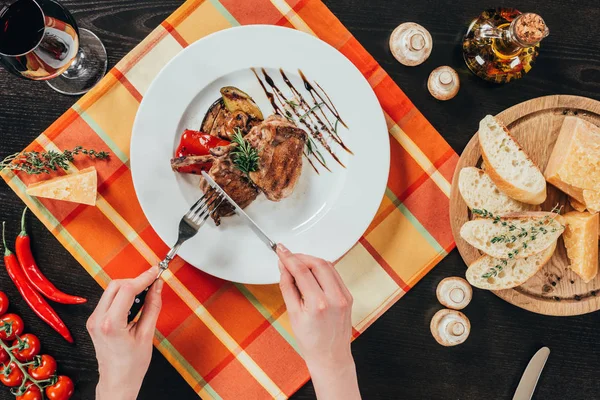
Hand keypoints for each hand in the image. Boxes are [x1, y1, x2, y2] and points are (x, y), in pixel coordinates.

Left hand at [86, 267, 162, 399]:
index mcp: (111, 324)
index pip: (127, 289)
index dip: (144, 277)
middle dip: (135, 281)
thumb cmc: (131, 366)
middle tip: (152, 282)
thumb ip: (152, 307)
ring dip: (129, 288)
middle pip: (115, 285)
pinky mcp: (94, 321)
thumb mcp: (147, 335)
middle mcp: (98, 320)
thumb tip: (157, 287)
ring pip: (111, 290)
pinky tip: (135, 303)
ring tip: (146, 294)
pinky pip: (108, 300)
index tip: (156, 271)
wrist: (117, 382)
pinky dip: (122, 296)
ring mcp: (93, 320)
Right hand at [277, 245, 360, 399]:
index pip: (301, 271)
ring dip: (312, 260)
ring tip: (298, 262)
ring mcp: (344, 296)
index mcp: (318, 304)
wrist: (330, 356)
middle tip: (288, 256)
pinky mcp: (348, 296)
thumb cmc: (311, 341)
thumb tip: (284, 268)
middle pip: (317, 264)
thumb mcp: (293, 314)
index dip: (289, 258)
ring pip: (328, 266)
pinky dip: (322, 268)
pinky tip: (312, 271)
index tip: (281, 251)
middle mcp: (334, 298)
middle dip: (301, 256)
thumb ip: (288, 287)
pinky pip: (335, 275)